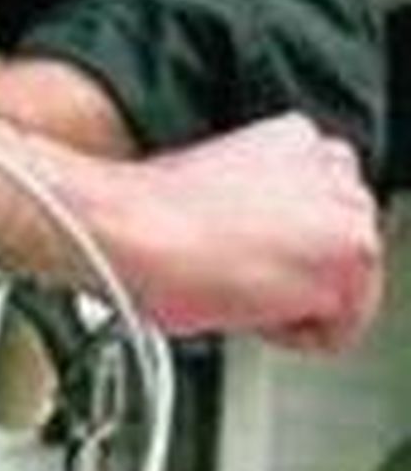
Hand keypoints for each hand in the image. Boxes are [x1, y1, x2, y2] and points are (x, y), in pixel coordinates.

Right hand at [110, 116, 381, 351]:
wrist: (122, 230)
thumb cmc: (144, 218)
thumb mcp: (215, 186)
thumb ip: (262, 204)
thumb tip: (267, 244)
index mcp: (299, 136)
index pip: (326, 213)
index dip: (284, 247)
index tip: (248, 257)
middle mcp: (334, 166)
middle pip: (344, 250)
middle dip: (298, 274)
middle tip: (242, 279)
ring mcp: (345, 212)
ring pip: (347, 291)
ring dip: (296, 304)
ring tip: (239, 290)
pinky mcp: (345, 260)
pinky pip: (338, 331)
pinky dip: (291, 334)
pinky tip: (247, 308)